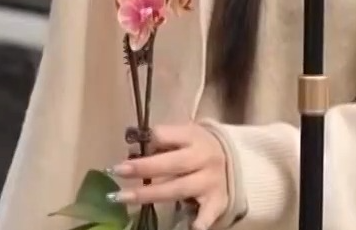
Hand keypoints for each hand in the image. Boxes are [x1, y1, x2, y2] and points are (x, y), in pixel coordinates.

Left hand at [110, 123, 230, 229]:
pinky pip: (208, 213)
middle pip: (170, 164)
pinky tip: (192, 227)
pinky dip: (201, 220)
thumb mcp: (185, 135)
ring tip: (124, 197)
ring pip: (178, 188)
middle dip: (142, 168)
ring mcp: (210, 181)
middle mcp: (203, 158)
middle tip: (117, 171)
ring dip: (150, 194)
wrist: (238, 162)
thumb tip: (131, 152)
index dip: (146, 141)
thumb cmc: (200, 147)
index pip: (165, 135)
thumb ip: (162, 141)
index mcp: (192, 137)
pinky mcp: (218, 202)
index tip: (128, 149)